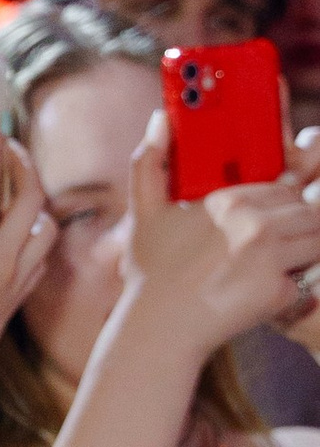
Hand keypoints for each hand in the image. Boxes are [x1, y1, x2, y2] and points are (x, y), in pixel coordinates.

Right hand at [0, 127, 55, 427]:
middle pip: (32, 199)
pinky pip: (41, 257)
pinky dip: (36, 232)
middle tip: (4, 145)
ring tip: (14, 183)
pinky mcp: (15, 303)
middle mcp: (2, 266)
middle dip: (23, 164)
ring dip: (36, 198)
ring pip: (46, 228)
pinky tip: (16, 230)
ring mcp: (14, 285)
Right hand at [125, 113, 319, 357]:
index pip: (283, 186)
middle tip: (273, 243)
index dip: (280, 202)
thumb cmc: (151, 273)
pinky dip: (292, 287)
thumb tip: (161, 118)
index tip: (268, 217)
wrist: (157, 329)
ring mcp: (269, 258)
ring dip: (304, 249)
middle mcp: (254, 224)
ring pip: (316, 239)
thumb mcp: (144, 211)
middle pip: (307, 210)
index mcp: (229, 199)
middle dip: (298, 224)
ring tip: (276, 262)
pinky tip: (266, 292)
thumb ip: (150, 160)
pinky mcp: (278, 291)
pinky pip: (304, 280)